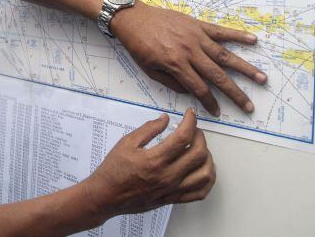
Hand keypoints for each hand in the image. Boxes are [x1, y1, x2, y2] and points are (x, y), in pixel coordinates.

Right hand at [87, 109, 214, 217]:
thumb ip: (148, 129)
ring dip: (207, 157)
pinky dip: (207, 180)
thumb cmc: (114, 170)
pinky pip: (200, 193)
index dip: (190, 121)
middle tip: (193, 130)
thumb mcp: (127, 143)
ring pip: (205, 174)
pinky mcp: (173, 198)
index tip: (190, 114)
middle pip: (199, 153)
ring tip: (200, 149)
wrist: (106, 195)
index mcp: (155, 159)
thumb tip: (165, 119)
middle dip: (200, 136)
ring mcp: (172, 189)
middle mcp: (168, 175)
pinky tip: (203, 170)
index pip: (183, 136)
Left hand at [110, 1, 266, 115]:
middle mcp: (190, 51)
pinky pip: (221, 31)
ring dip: (245, 68)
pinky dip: (238, 35)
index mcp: (176, 64)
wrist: (132, 18)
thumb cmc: (138, 45)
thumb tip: (190, 91)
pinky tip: (253, 40)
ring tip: (262, 78)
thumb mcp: (149, 69)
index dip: (210, 102)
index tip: (218, 112)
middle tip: (250, 105)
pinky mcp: (197, 24)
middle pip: (218, 76)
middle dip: (235, 93)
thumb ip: (171, 82)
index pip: (199, 88)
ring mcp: (196, 36)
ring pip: (225, 55)